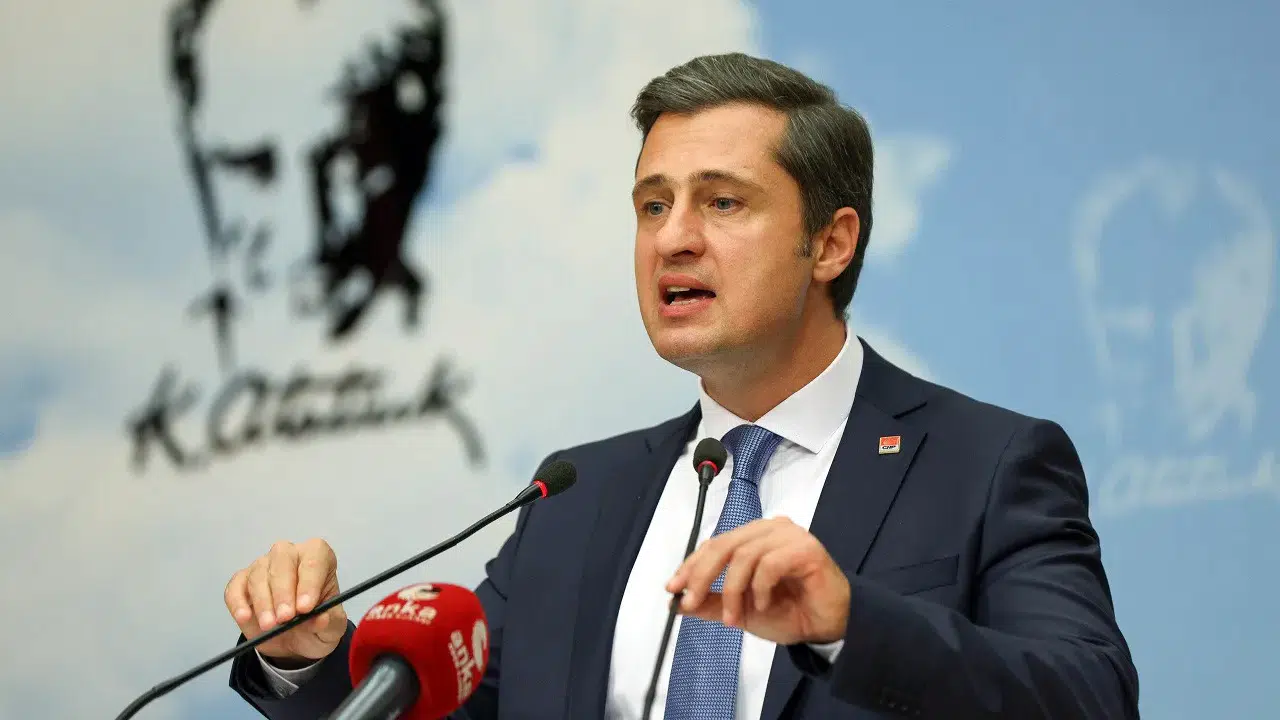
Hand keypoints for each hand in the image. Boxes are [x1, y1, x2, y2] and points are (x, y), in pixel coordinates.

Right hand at [224, 538, 347, 664]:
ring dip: (263, 602)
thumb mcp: (332, 629)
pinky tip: (245, 617)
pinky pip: (235, 587)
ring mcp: (263, 566)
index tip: (306, 608)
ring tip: (270, 626)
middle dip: (283, 591)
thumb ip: (329, 623)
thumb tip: (321, 619)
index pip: (315, 560)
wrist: (295, 640)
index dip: (309, 582)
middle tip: (285, 618)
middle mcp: (290, 555)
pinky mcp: (242, 582)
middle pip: (283, 560)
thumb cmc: (316, 624)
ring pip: (259, 574)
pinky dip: (238, 602)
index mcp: (319, 558)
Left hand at [666, 516, 849, 645]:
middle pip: (723, 545)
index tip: (673, 589)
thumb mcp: (741, 611)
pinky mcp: (806, 548)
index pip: (714, 544)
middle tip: (691, 602)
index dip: (691, 566)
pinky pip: (770, 564)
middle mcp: (769, 530)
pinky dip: (760, 588)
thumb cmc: (789, 612)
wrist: (827, 627)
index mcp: (753, 537)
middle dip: (702, 575)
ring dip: (733, 590)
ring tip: (735, 618)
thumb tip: (677, 602)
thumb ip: (713, 603)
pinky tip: (764, 604)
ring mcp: (789, 536)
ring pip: (744, 554)